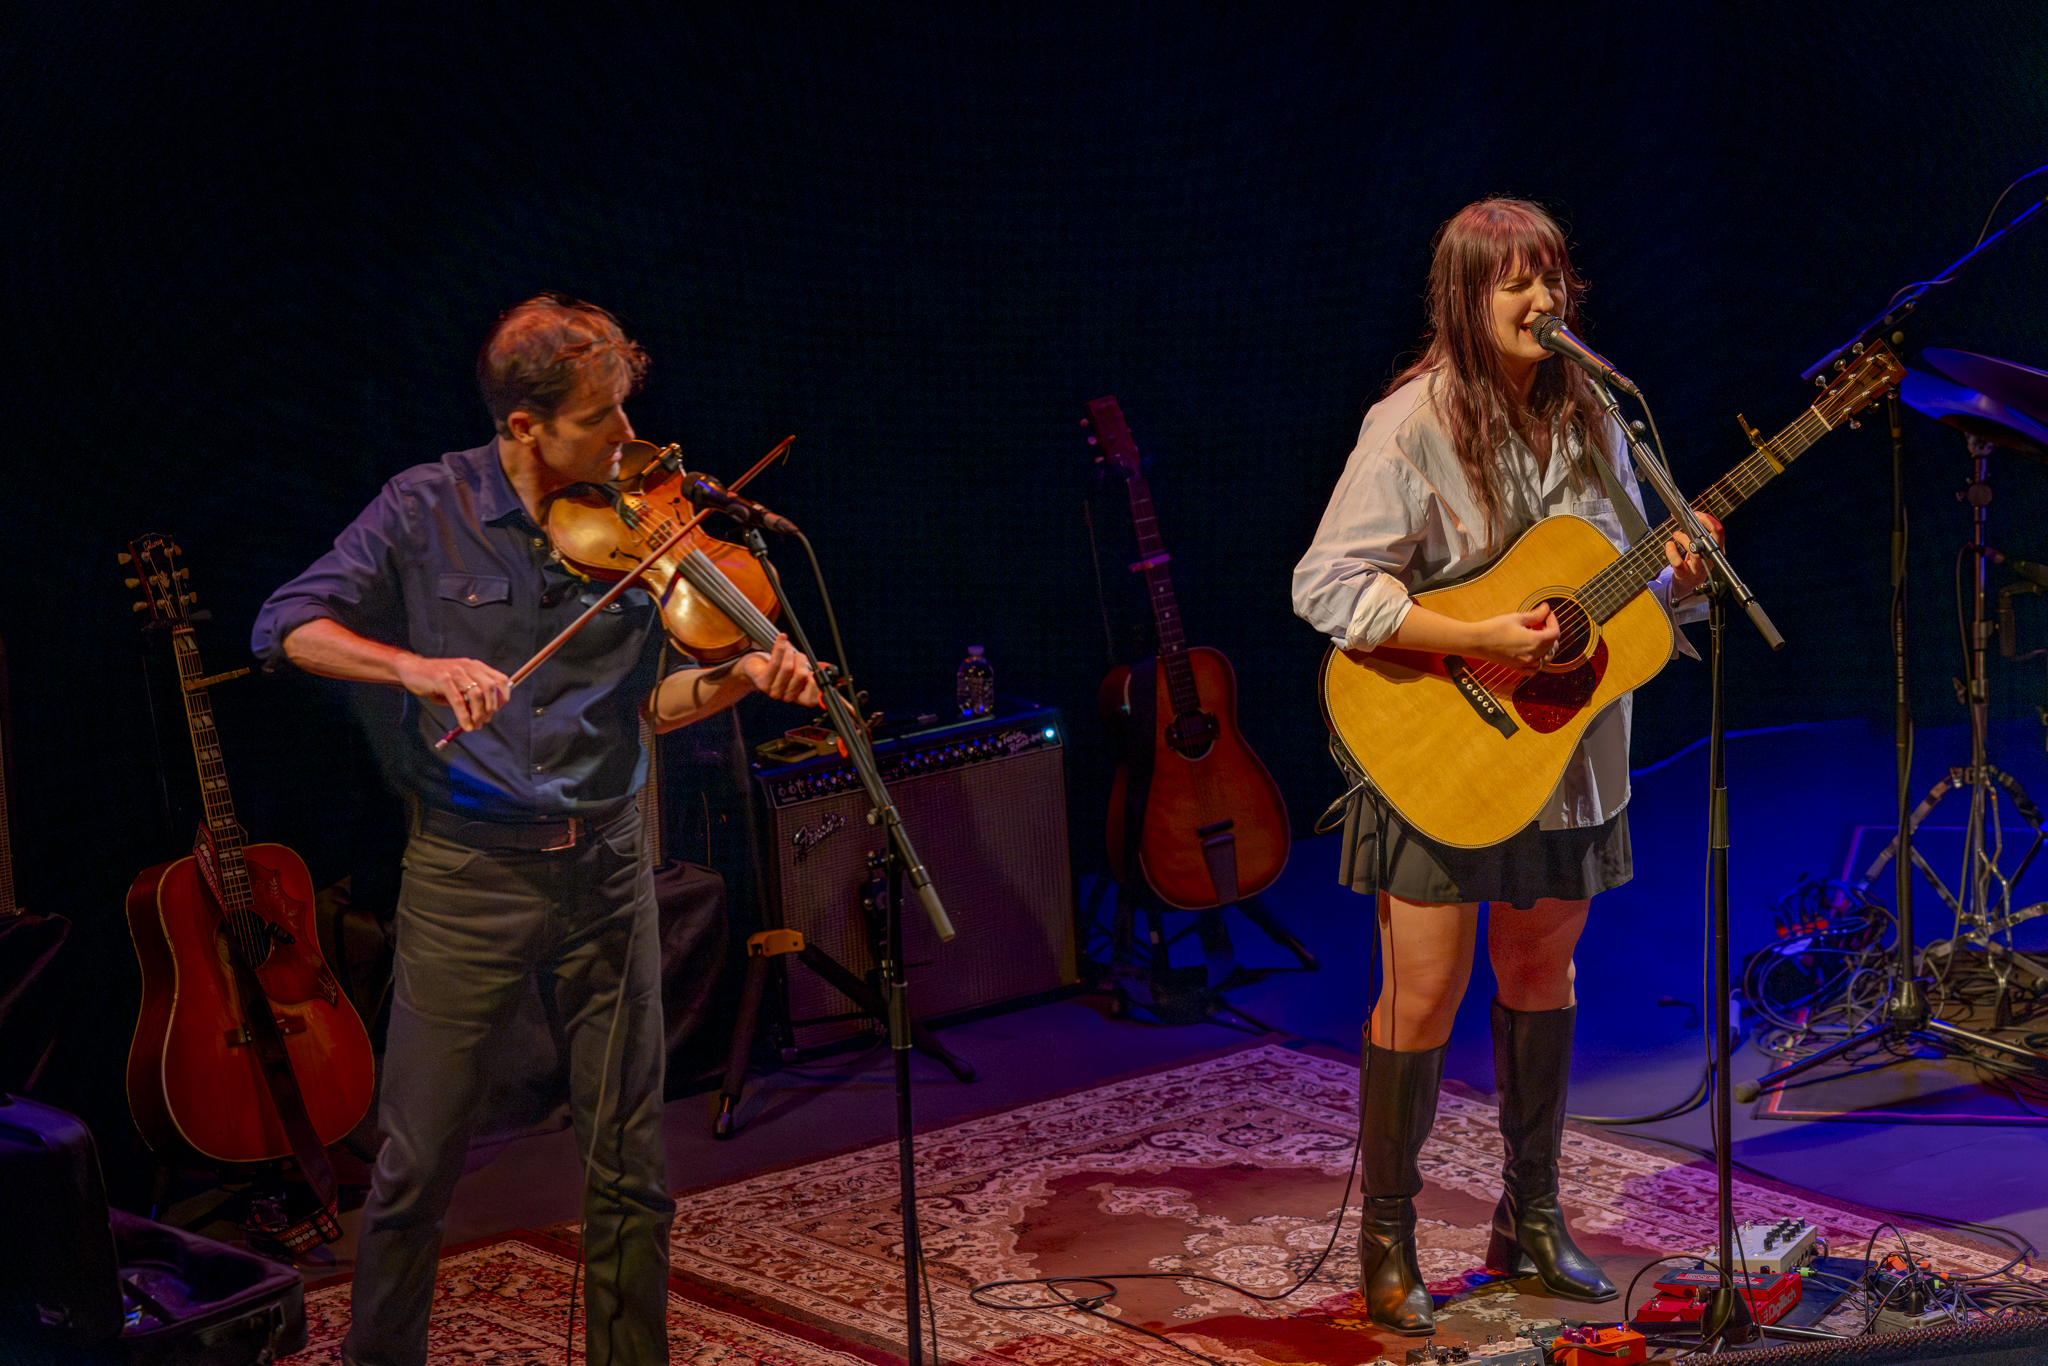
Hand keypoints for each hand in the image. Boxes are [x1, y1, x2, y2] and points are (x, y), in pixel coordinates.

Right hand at [395, 654, 510, 731]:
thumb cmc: (437, 680)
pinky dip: (464, 716)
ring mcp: (456, 672)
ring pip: (477, 695)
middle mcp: (468, 667)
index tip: (497, 710)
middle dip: (490, 708)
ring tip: (475, 725)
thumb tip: (485, 716)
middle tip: (484, 721)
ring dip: (478, 713)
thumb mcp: (459, 685)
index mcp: (476, 666)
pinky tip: (466, 726)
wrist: (411, 669)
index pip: (500, 679)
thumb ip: (472, 697)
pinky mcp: (443, 679)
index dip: (502, 696)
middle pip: (490, 688)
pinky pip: (459, 701)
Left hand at [739, 634, 822, 706]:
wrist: (754, 666)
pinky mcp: (762, 682)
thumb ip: (811, 668)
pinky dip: (780, 648)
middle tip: (797, 653)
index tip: (814, 671)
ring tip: (787, 646)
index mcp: (797, 697)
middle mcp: (785, 697)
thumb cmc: (776, 666)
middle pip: (801, 676)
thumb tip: (827, 667)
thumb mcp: (796, 668)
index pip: (811, 699)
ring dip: (789, 652)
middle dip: (801, 659)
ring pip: (788, 668)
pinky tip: (782, 639)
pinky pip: (775, 662)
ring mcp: (773, 691)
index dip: (815, 685)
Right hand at [1471, 604, 1560, 671]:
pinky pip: (1534, 669)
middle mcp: (1532, 655)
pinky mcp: (1517, 667)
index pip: (1555, 633)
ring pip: (1546, 658)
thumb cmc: (1493, 629)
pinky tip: (1533, 653)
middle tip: (1541, 622)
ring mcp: (1525, 663)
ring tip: (1538, 636)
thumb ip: (1535, 615)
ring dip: (1547, 647)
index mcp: (1535, 641)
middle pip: (1552, 645)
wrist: (1476, 642)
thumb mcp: (1516, 618)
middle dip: (1550, 632)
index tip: (1547, 614)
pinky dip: (1538, 662)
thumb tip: (1546, 609)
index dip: (1553, 621)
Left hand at [1667, 512, 1721, 597]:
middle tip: (1691, 518)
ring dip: (1684, 539)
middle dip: (1702, 525)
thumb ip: (1694, 534)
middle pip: (1712, 539)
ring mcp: (1698, 567)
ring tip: (1676, 534)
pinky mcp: (1685, 574)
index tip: (1697, 514)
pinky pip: (1678, 562)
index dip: (1709, 520)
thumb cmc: (1694, 563)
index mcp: (1715, 549)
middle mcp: (1710, 558)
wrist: (1687, 584)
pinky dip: (1672, 552)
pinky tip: (1669, 545)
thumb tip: (1684, 516)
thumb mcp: (1699, 548)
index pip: (1719, 532)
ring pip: (1695, 551)